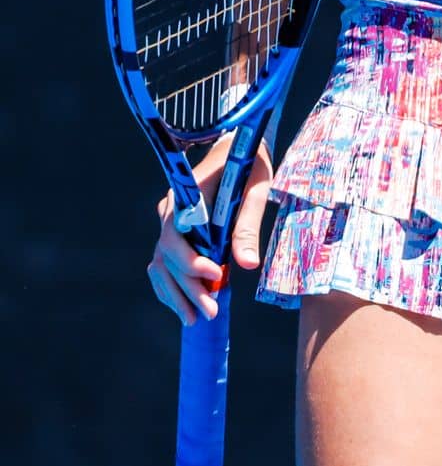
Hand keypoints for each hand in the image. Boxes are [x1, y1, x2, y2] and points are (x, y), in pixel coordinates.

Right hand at [146, 136, 273, 325]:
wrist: (240, 146)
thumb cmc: (250, 164)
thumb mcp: (255, 189)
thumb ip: (247, 225)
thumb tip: (247, 265)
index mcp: (186, 194)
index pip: (176, 235)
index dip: (191, 261)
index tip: (215, 277)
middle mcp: (171, 209)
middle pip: (168, 255)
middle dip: (187, 287)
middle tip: (209, 312)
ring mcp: (170, 222)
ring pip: (162, 264)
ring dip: (177, 293)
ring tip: (195, 319)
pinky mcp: (176, 232)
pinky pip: (165, 263)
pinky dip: (173, 286)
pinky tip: (185, 306)